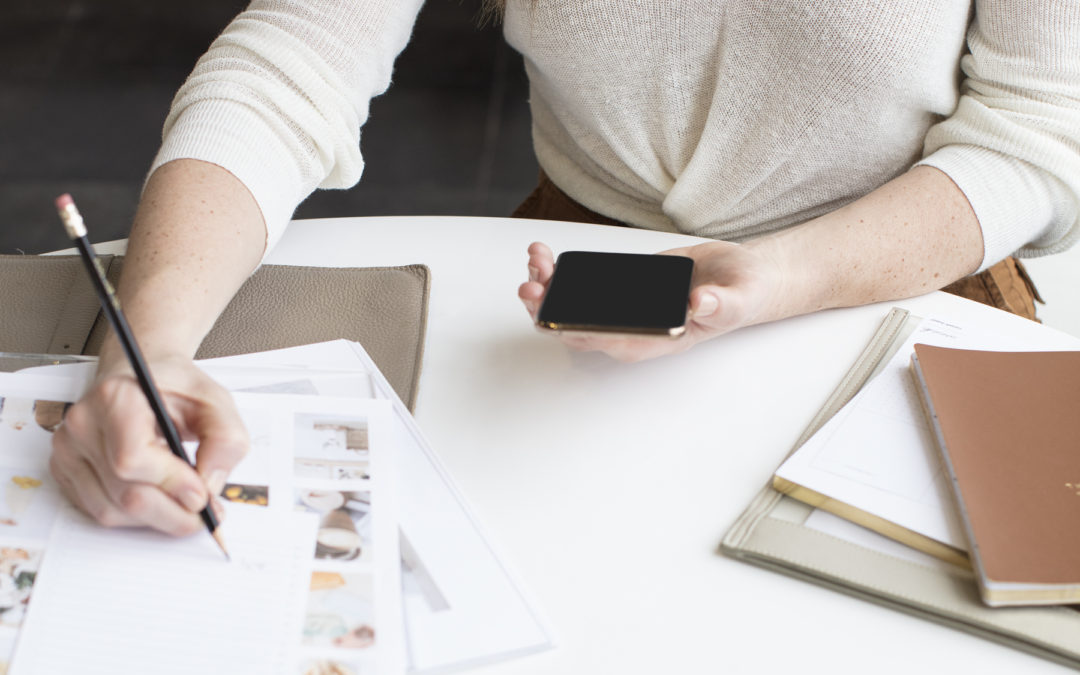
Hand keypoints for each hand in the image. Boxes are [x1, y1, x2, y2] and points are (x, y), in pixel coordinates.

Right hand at [50, 355, 247, 535]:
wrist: (144, 378)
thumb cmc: (176, 389)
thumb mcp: (216, 402)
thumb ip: (226, 439)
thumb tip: (210, 485)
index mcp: (116, 397)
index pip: (132, 459)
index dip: (171, 484)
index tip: (202, 494)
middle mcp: (84, 424)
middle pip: (124, 494)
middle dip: (173, 513)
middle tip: (206, 512)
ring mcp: (69, 449)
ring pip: (111, 511)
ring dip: (157, 518)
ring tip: (184, 503)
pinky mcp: (66, 470)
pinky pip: (100, 511)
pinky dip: (136, 517)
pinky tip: (159, 498)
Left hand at [518, 240, 784, 361]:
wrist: (737, 277)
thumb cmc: (739, 295)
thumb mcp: (738, 298)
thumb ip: (719, 304)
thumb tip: (698, 302)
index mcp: (652, 339)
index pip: (605, 341)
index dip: (574, 328)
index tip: (553, 311)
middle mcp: (629, 329)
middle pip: (574, 328)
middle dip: (547, 307)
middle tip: (533, 282)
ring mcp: (618, 309)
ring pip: (569, 307)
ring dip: (546, 286)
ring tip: (536, 258)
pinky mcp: (615, 287)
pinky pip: (576, 287)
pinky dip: (557, 273)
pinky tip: (544, 254)